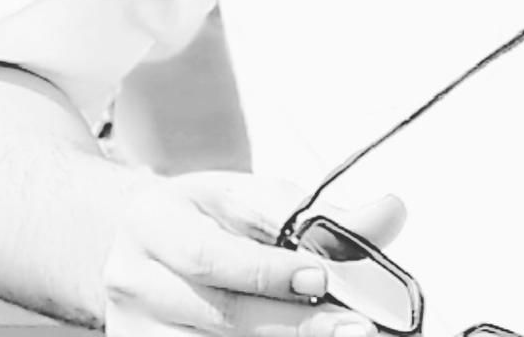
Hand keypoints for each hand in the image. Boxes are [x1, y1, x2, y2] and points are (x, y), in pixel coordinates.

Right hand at [102, 169, 406, 336]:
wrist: (142, 249)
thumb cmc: (204, 219)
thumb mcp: (248, 200)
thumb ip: (316, 213)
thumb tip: (389, 212)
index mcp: (151, 220)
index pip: (210, 253)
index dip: (267, 270)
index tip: (322, 275)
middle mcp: (133, 278)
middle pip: (221, 314)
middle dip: (294, 323)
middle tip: (354, 327)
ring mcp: (135, 328)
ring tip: (334, 335)